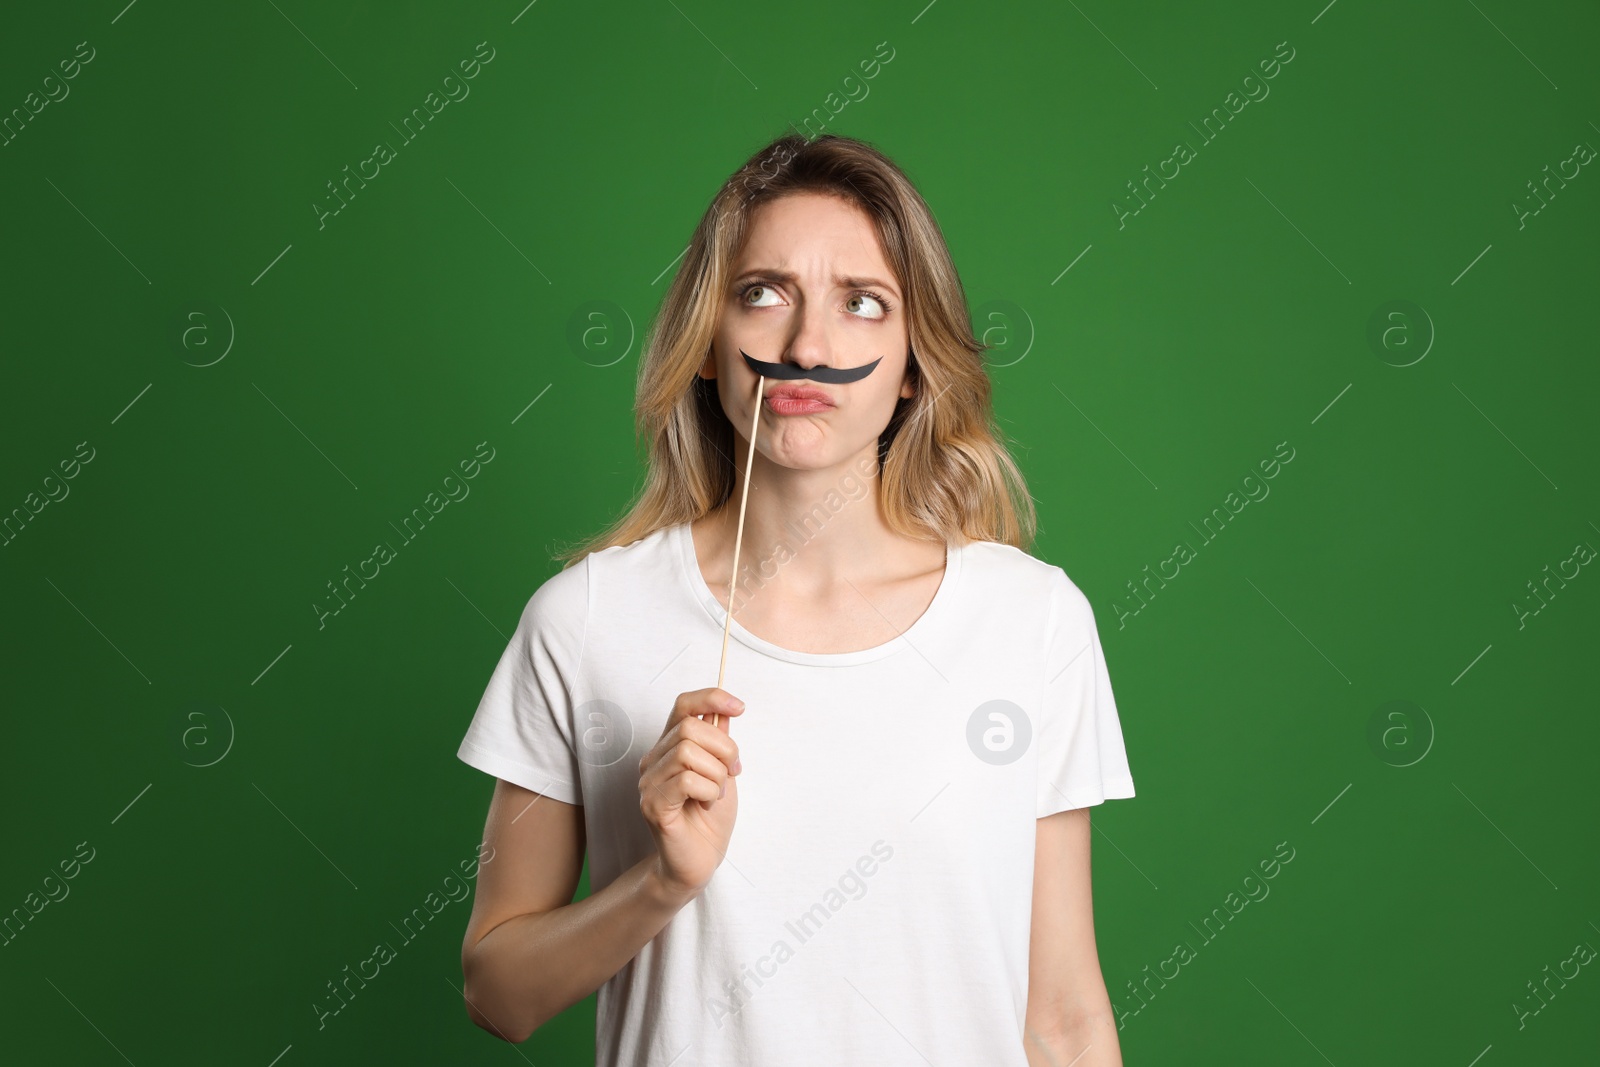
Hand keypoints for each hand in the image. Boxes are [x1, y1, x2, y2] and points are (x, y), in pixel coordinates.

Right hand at [638, 688, 743, 902]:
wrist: (699, 862)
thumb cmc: (709, 819)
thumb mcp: (722, 772)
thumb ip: (719, 742)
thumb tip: (725, 709)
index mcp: (669, 747)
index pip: (683, 705)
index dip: (711, 697)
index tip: (740, 707)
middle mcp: (653, 760)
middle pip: (691, 727)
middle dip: (724, 748)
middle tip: (732, 773)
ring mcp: (649, 783)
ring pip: (688, 752)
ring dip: (716, 774)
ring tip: (716, 794)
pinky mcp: (652, 805)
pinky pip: (686, 780)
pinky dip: (708, 791)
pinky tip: (706, 804)